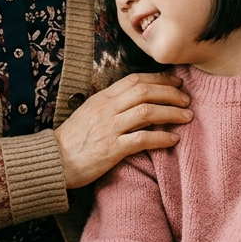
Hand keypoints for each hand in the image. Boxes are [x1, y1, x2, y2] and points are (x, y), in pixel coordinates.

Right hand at [55, 72, 192, 188]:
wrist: (54, 162)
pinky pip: (142, 139)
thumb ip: (111, 104)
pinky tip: (174, 139)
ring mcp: (109, 128)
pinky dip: (161, 138)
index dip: (159, 79)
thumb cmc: (73, 140)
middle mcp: (106, 109)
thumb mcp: (89, 113)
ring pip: (146, 112)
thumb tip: (137, 99)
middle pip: (144, 92)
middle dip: (170, 93)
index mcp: (102, 98)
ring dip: (171, 113)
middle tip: (186, 100)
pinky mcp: (111, 149)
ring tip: (187, 117)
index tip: (176, 83)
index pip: (135, 80)